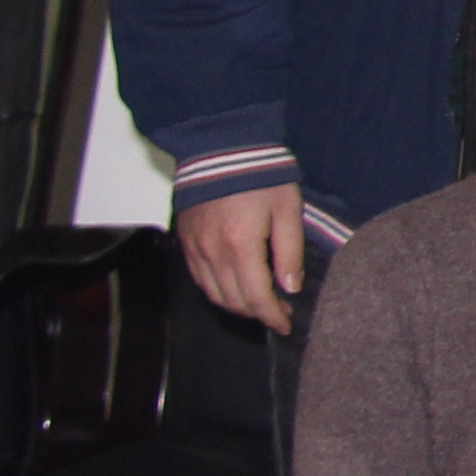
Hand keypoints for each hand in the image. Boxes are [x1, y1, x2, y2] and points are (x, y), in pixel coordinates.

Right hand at [178, 180, 310, 329]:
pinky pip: (200, 280)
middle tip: (280, 312)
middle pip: (233, 301)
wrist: (223, 149)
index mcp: (240, 246)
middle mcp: (212, 253)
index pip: (256, 298)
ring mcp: (195, 249)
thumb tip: (290, 287)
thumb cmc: (262, 177)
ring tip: (261, 304)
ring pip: (214, 295)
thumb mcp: (288, 211)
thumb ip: (290, 252)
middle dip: (258, 314)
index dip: (272, 316)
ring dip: (237, 306)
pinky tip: (235, 288)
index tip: (286, 325)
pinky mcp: (186, 242)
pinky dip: (218, 292)